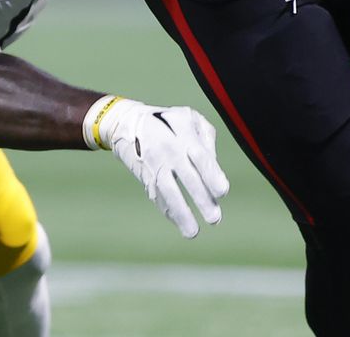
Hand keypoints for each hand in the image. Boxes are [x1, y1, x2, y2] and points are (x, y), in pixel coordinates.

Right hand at [90, 97, 230, 237]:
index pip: (200, 157)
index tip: (222, 192)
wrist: (127, 123)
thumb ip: (206, 138)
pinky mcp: (145, 177)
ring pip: (168, 192)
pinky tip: (179, 223)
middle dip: (201, 199)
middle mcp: (168, 151)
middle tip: (215, 219)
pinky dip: (168, 211)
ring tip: (193, 232)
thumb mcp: (189, 117)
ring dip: (181, 213)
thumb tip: (215, 167)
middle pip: (186, 177)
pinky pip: (157, 197)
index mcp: (183, 135)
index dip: (211, 174)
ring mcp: (155, 165)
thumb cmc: (167, 120)